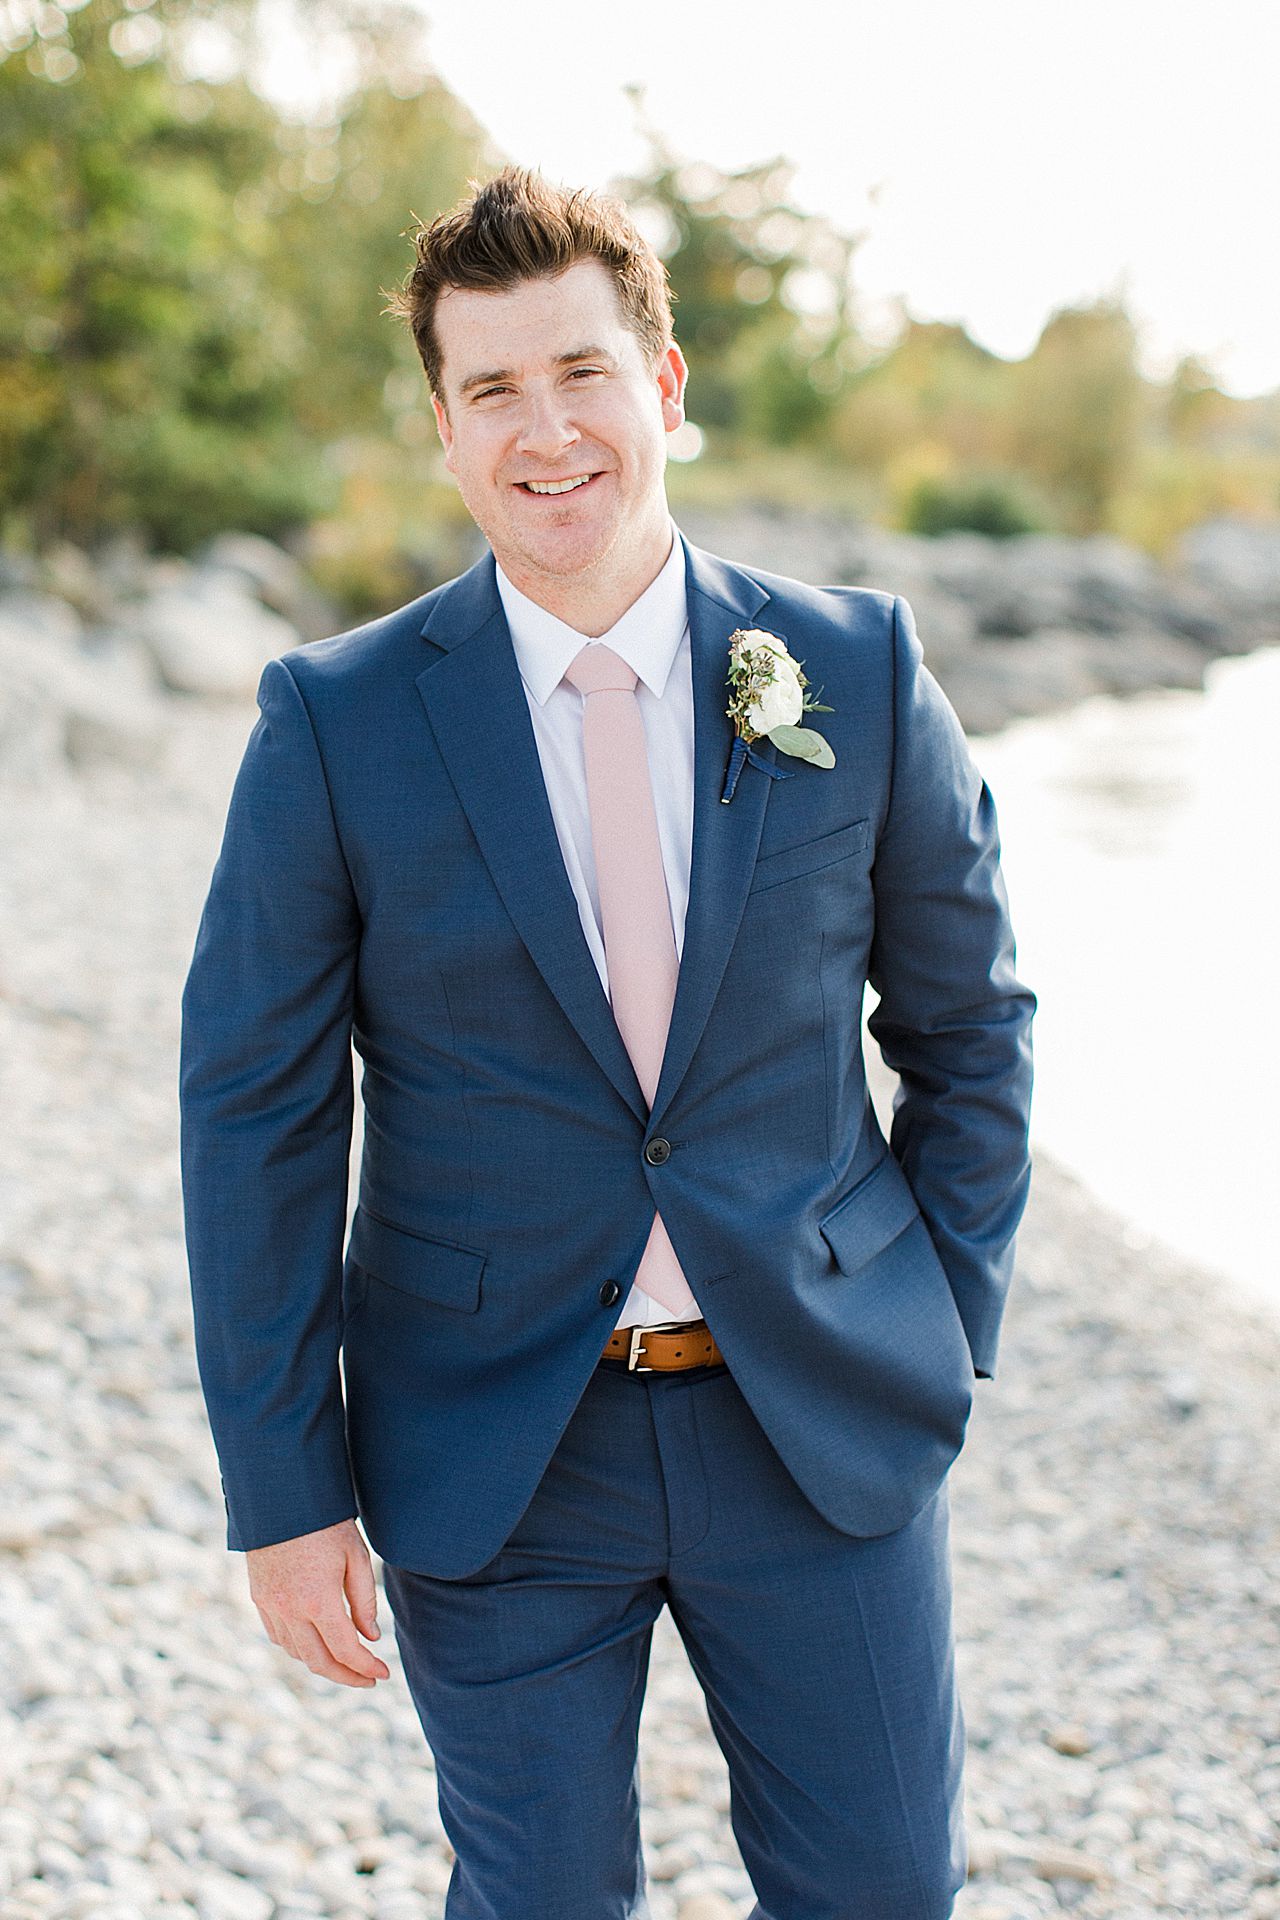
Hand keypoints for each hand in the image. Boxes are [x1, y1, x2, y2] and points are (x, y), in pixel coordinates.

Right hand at [247, 1517, 391, 1688]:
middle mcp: (290, 1610)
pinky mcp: (258, 1598)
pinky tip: (315, 1642)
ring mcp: (270, 1606)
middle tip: (367, 1677)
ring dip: (321, 1662)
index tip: (383, 1674)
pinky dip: (298, 1647)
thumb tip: (371, 1638)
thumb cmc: (327, 1523)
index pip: (345, 1650)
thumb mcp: (356, 1557)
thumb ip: (364, 1601)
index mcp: (318, 1600)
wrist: (282, 1498)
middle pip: (319, 1662)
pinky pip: (278, 1636)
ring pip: (296, 1653)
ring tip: (345, 1660)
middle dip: (346, 1676)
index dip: (366, 1667)